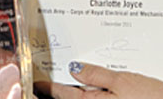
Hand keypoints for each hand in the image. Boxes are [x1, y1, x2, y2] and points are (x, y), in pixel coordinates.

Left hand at [38, 61, 162, 97]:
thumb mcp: (124, 81)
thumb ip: (97, 75)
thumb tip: (74, 69)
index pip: (64, 94)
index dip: (49, 86)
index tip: (38, 81)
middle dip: (63, 89)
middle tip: (49, 78)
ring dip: (82, 89)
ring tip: (75, 77)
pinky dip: (96, 92)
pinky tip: (99, 86)